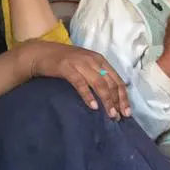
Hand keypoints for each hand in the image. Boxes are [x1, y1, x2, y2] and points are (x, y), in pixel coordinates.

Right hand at [15, 42, 130, 119]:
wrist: (42, 53)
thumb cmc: (65, 62)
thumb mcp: (86, 66)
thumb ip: (98, 76)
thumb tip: (112, 97)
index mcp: (100, 61)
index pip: (117, 80)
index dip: (123, 97)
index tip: (127, 112)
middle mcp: (93, 61)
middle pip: (111, 83)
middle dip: (117, 101)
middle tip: (118, 117)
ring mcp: (80, 63)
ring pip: (99, 83)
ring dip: (106, 100)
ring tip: (110, 114)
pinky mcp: (67, 68)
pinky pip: (80, 83)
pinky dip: (88, 95)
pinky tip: (93, 106)